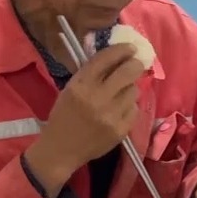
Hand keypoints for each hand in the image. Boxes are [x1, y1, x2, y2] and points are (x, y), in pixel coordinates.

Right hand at [23, 45, 145, 189]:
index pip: (106, 59)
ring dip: (129, 89)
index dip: (121, 50)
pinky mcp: (121, 130)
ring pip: (134, 91)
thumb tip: (116, 57)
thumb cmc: (63, 116)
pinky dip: (129, 107)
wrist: (61, 150)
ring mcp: (111, 115)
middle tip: (135, 64)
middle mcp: (97, 98)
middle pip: (128, 72)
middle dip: (135, 65)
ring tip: (120, 94)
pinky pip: (134, 110)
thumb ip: (90, 74)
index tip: (130, 48)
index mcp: (80, 85)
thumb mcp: (70, 89)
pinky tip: (119, 110)